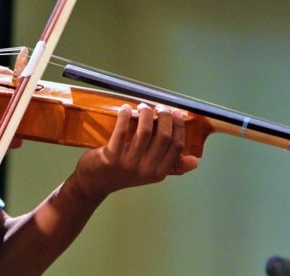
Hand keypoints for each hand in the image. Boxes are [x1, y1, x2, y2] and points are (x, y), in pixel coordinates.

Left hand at [72, 103, 198, 199]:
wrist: (95, 183)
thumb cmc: (123, 174)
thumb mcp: (149, 173)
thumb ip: (171, 167)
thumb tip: (195, 162)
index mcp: (159, 173)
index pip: (177, 147)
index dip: (179, 127)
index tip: (176, 112)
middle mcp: (146, 169)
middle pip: (164, 137)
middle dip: (164, 117)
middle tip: (160, 107)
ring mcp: (129, 164)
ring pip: (144, 132)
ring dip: (146, 114)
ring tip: (143, 106)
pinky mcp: (111, 157)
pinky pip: (121, 131)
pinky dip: (124, 116)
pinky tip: (125, 108)